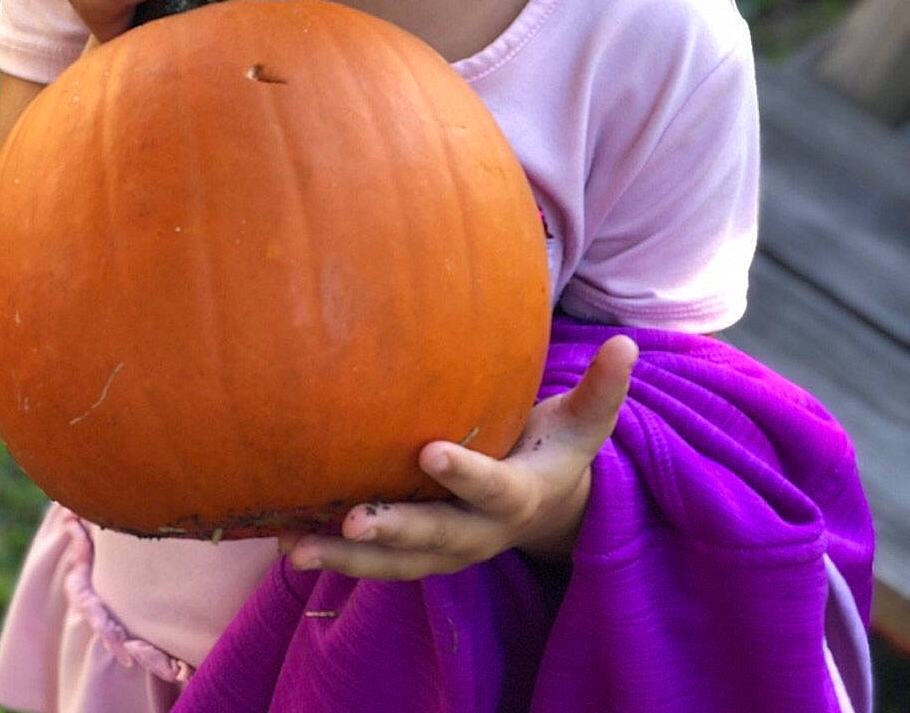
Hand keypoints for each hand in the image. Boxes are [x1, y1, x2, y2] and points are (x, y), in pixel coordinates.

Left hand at [281, 334, 636, 580]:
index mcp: (519, 496)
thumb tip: (627, 344)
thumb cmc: (556, 450)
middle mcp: (477, 533)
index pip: (492, 488)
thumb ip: (601, 391)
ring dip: (346, 560)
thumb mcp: (583, 425)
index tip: (429, 451)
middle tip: (353, 521)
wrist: (546, 512)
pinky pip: (374, 564)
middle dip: (395, 532)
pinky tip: (283, 542)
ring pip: (395, 564)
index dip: (465, 473)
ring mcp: (444, 550)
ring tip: (294, 548)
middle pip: (435, 539)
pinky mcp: (416, 554)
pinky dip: (332, 560)